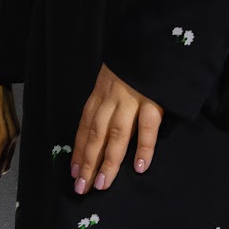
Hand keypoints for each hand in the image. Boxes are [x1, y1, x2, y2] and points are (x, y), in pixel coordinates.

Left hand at [71, 65, 161, 193]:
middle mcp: (111, 98)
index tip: (74, 172)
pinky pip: (148, 127)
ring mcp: (132, 98)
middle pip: (96, 134)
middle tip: (82, 187)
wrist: (155, 40)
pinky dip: (143, 148)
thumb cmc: (134, 64)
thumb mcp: (113, 80)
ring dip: (109, 161)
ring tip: (103, 183)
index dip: (79, 151)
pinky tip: (139, 167)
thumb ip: (107, 102)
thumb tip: (102, 132)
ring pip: (117, 134)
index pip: (85, 127)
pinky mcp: (154, 99)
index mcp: (100, 94)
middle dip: (88, 163)